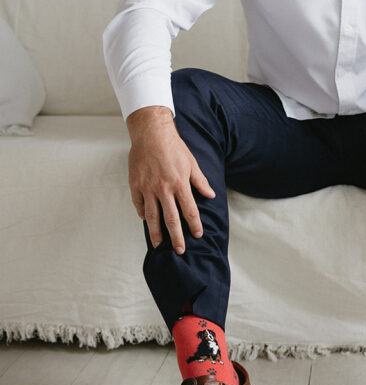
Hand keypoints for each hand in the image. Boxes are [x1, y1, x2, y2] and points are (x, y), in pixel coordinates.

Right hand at [126, 106, 214, 254]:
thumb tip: (211, 195)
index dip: (194, 225)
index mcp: (180, 184)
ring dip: (156, 233)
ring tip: (159, 245)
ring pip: (152, 217)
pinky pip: (139, 205)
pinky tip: (146, 221)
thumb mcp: (192, 163)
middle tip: (180, 250)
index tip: (197, 235)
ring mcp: (147, 188)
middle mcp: (163, 189)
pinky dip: (143, 215)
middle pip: (171, 219)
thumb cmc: (174, 147)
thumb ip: (200, 181)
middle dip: (176, 237)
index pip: (189, 211)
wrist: (151, 133)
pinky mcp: (135, 185)